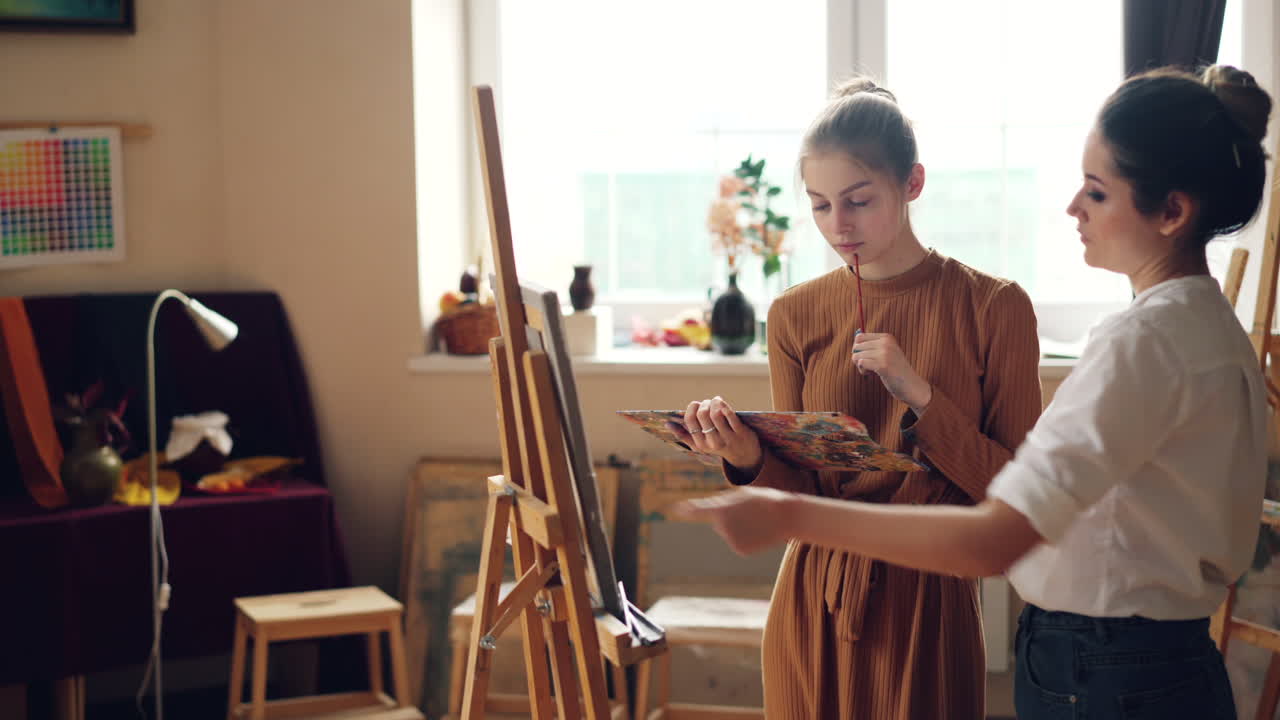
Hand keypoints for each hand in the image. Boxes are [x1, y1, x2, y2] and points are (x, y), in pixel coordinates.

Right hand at [667, 396, 762, 471]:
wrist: (744, 456)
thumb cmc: (717, 445)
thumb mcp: (700, 445)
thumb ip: (683, 435)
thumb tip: (666, 424)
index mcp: (700, 444)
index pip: (690, 421)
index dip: (691, 408)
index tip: (695, 404)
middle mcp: (713, 442)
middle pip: (702, 415)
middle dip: (703, 404)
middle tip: (706, 402)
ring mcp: (727, 437)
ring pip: (715, 414)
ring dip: (714, 402)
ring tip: (715, 400)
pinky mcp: (741, 432)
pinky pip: (730, 415)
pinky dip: (724, 406)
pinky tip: (721, 402)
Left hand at [670, 487, 795, 554]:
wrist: (788, 516)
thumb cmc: (765, 500)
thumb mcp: (743, 494)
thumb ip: (724, 502)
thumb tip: (715, 510)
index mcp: (721, 509)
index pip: (699, 511)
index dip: (686, 510)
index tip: (675, 510)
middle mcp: (722, 526)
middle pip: (718, 521)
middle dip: (729, 517)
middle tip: (749, 510)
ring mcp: (731, 540)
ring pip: (729, 532)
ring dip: (739, 527)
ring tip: (756, 520)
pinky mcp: (740, 550)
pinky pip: (738, 542)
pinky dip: (746, 538)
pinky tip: (758, 531)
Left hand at [851, 332, 931, 412]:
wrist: (911, 386)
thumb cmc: (895, 370)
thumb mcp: (886, 353)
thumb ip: (872, 346)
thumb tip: (856, 338)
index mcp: (887, 338)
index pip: (859, 337)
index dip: (858, 349)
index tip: (868, 357)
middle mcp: (886, 343)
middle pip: (856, 346)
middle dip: (858, 358)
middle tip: (870, 366)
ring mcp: (885, 353)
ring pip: (856, 356)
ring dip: (860, 366)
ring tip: (872, 371)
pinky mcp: (883, 365)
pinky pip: (861, 363)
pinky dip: (863, 371)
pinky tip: (872, 374)